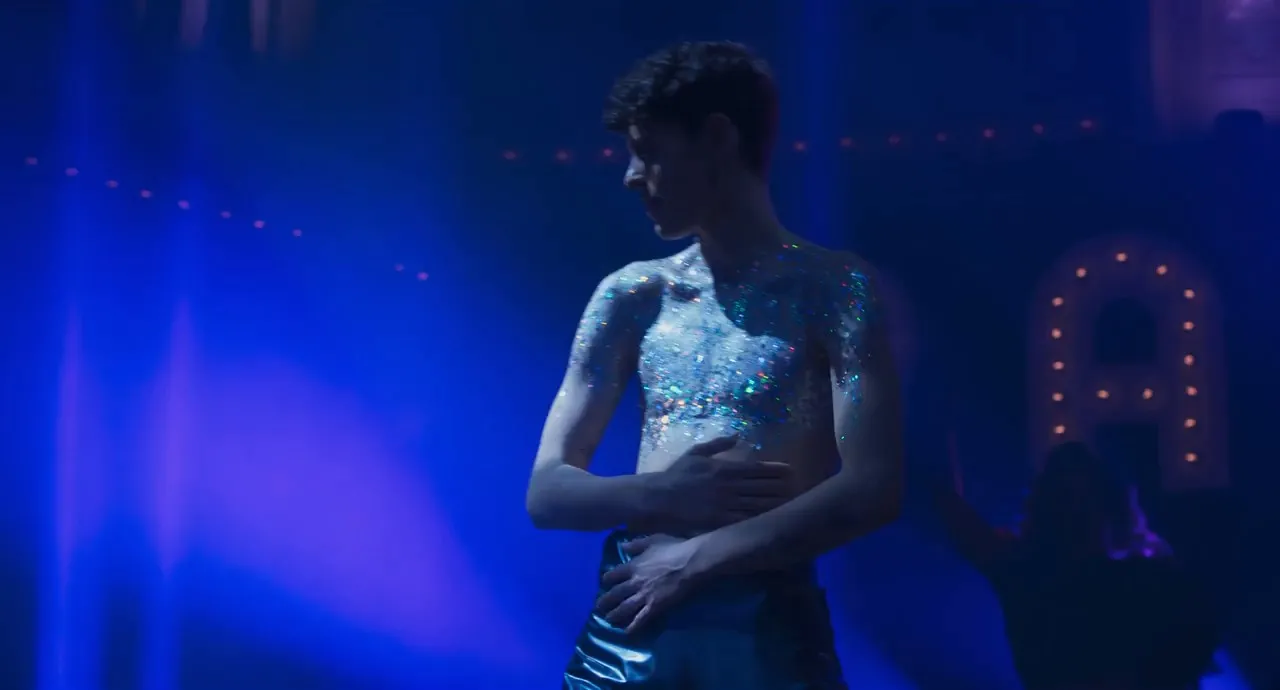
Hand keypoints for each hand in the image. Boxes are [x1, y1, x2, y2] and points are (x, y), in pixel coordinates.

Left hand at [595, 535, 699, 632]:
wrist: (690, 563)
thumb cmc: (674, 548)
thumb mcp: (652, 540)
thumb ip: (636, 544)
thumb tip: (621, 545)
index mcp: (633, 566)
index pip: (613, 575)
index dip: (607, 579)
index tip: (604, 583)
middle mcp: (634, 582)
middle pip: (615, 594)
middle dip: (605, 601)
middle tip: (598, 607)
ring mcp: (644, 596)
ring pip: (624, 608)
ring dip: (614, 615)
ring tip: (608, 620)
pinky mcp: (655, 607)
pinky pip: (640, 619)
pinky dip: (632, 627)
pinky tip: (626, 632)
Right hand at [645, 435, 793, 532]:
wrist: (658, 499)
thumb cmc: (677, 475)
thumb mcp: (695, 453)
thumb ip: (718, 444)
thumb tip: (738, 436)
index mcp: (724, 468)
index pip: (757, 468)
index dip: (776, 469)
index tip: (790, 470)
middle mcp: (729, 486)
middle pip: (762, 486)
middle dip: (781, 486)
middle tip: (797, 486)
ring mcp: (726, 505)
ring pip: (758, 503)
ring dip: (776, 502)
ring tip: (792, 501)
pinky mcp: (720, 522)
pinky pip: (745, 520)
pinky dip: (760, 519)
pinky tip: (772, 518)